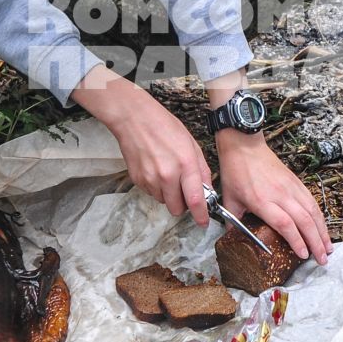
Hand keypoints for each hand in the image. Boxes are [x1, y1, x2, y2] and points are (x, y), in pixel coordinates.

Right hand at [72, 66, 211, 225]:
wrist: (134, 119)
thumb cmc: (164, 127)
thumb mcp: (191, 144)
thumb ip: (201, 170)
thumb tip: (207, 190)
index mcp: (185, 164)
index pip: (195, 200)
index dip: (201, 215)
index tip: (203, 222)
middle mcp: (167, 175)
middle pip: (177, 208)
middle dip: (183, 204)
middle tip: (184, 189)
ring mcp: (150, 179)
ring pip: (164, 201)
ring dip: (168, 194)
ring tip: (167, 172)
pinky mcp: (137, 180)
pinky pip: (151, 193)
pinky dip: (156, 186)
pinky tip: (155, 168)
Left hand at [215, 133, 332, 263]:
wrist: (244, 145)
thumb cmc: (236, 172)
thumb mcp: (229, 199)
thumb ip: (233, 222)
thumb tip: (234, 240)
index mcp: (262, 201)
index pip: (284, 223)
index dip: (296, 240)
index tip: (303, 255)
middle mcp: (280, 195)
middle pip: (304, 220)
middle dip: (316, 242)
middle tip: (322, 259)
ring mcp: (291, 187)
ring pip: (313, 211)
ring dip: (322, 231)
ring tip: (328, 248)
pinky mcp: (296, 182)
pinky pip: (312, 201)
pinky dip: (320, 217)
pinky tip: (323, 229)